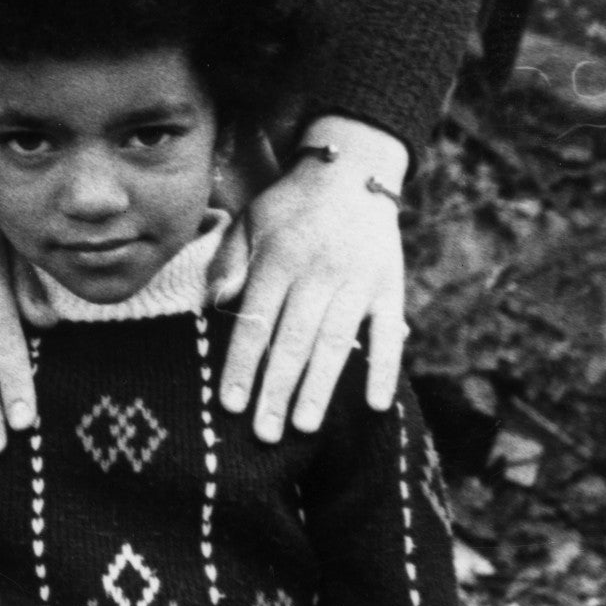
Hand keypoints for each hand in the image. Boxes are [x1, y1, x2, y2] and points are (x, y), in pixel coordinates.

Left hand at [225, 118, 407, 439]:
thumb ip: (229, 262)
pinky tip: (372, 403)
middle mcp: (317, 273)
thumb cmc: (289, 204)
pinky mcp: (389, 289)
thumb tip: (215, 304)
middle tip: (263, 434)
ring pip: (335, 343)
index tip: (229, 404)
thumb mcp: (248, 221)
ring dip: (320, 388)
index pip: (255, 323)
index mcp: (278, 259)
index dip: (241, 365)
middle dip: (276, 391)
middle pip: (293, 342)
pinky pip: (388, 334)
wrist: (353, 171)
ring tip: (303, 426)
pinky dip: (383, 369)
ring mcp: (357, 283)